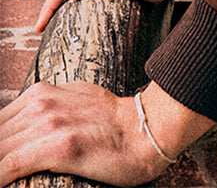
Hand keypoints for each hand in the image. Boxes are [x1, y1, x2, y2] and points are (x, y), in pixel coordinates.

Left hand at [0, 81, 169, 186]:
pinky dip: (0, 178)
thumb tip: (22, 127)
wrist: (148, 129)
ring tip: (3, 178)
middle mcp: (41, 103)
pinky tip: (2, 183)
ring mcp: (49, 124)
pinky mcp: (58, 148)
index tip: (3, 156)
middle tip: (3, 170)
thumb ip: (45, 109)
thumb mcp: (74, 101)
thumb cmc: (113, 122)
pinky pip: (7, 167)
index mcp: (41, 92)